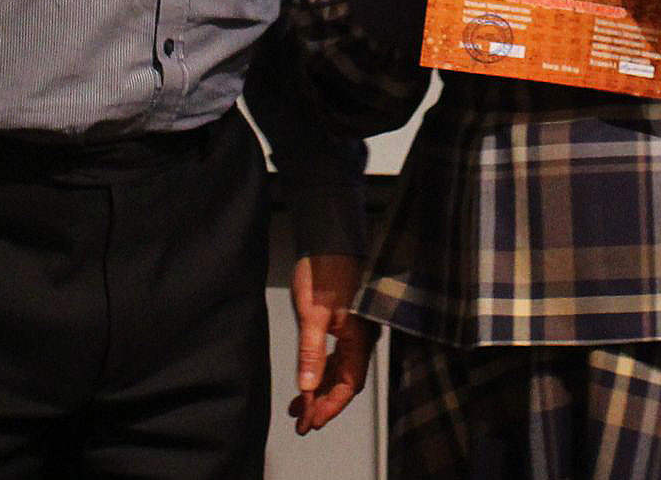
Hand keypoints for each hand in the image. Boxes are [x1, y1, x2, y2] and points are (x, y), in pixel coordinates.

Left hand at [287, 253, 376, 433]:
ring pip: (340, 371)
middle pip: (345, 382)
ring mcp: (355, 331)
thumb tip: (306, 387)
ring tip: (298, 406)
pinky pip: (338, 356)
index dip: (330, 407)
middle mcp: (362, 339)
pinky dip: (322, 371)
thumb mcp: (312, 313)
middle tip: (301, 421)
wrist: (330, 238)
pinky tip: (307, 379)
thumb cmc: (324, 271)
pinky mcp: (346, 323)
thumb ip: (311, 352)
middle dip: (323, 404)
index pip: (348, 385)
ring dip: (321, 389)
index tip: (310, 422)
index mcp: (359, 339)